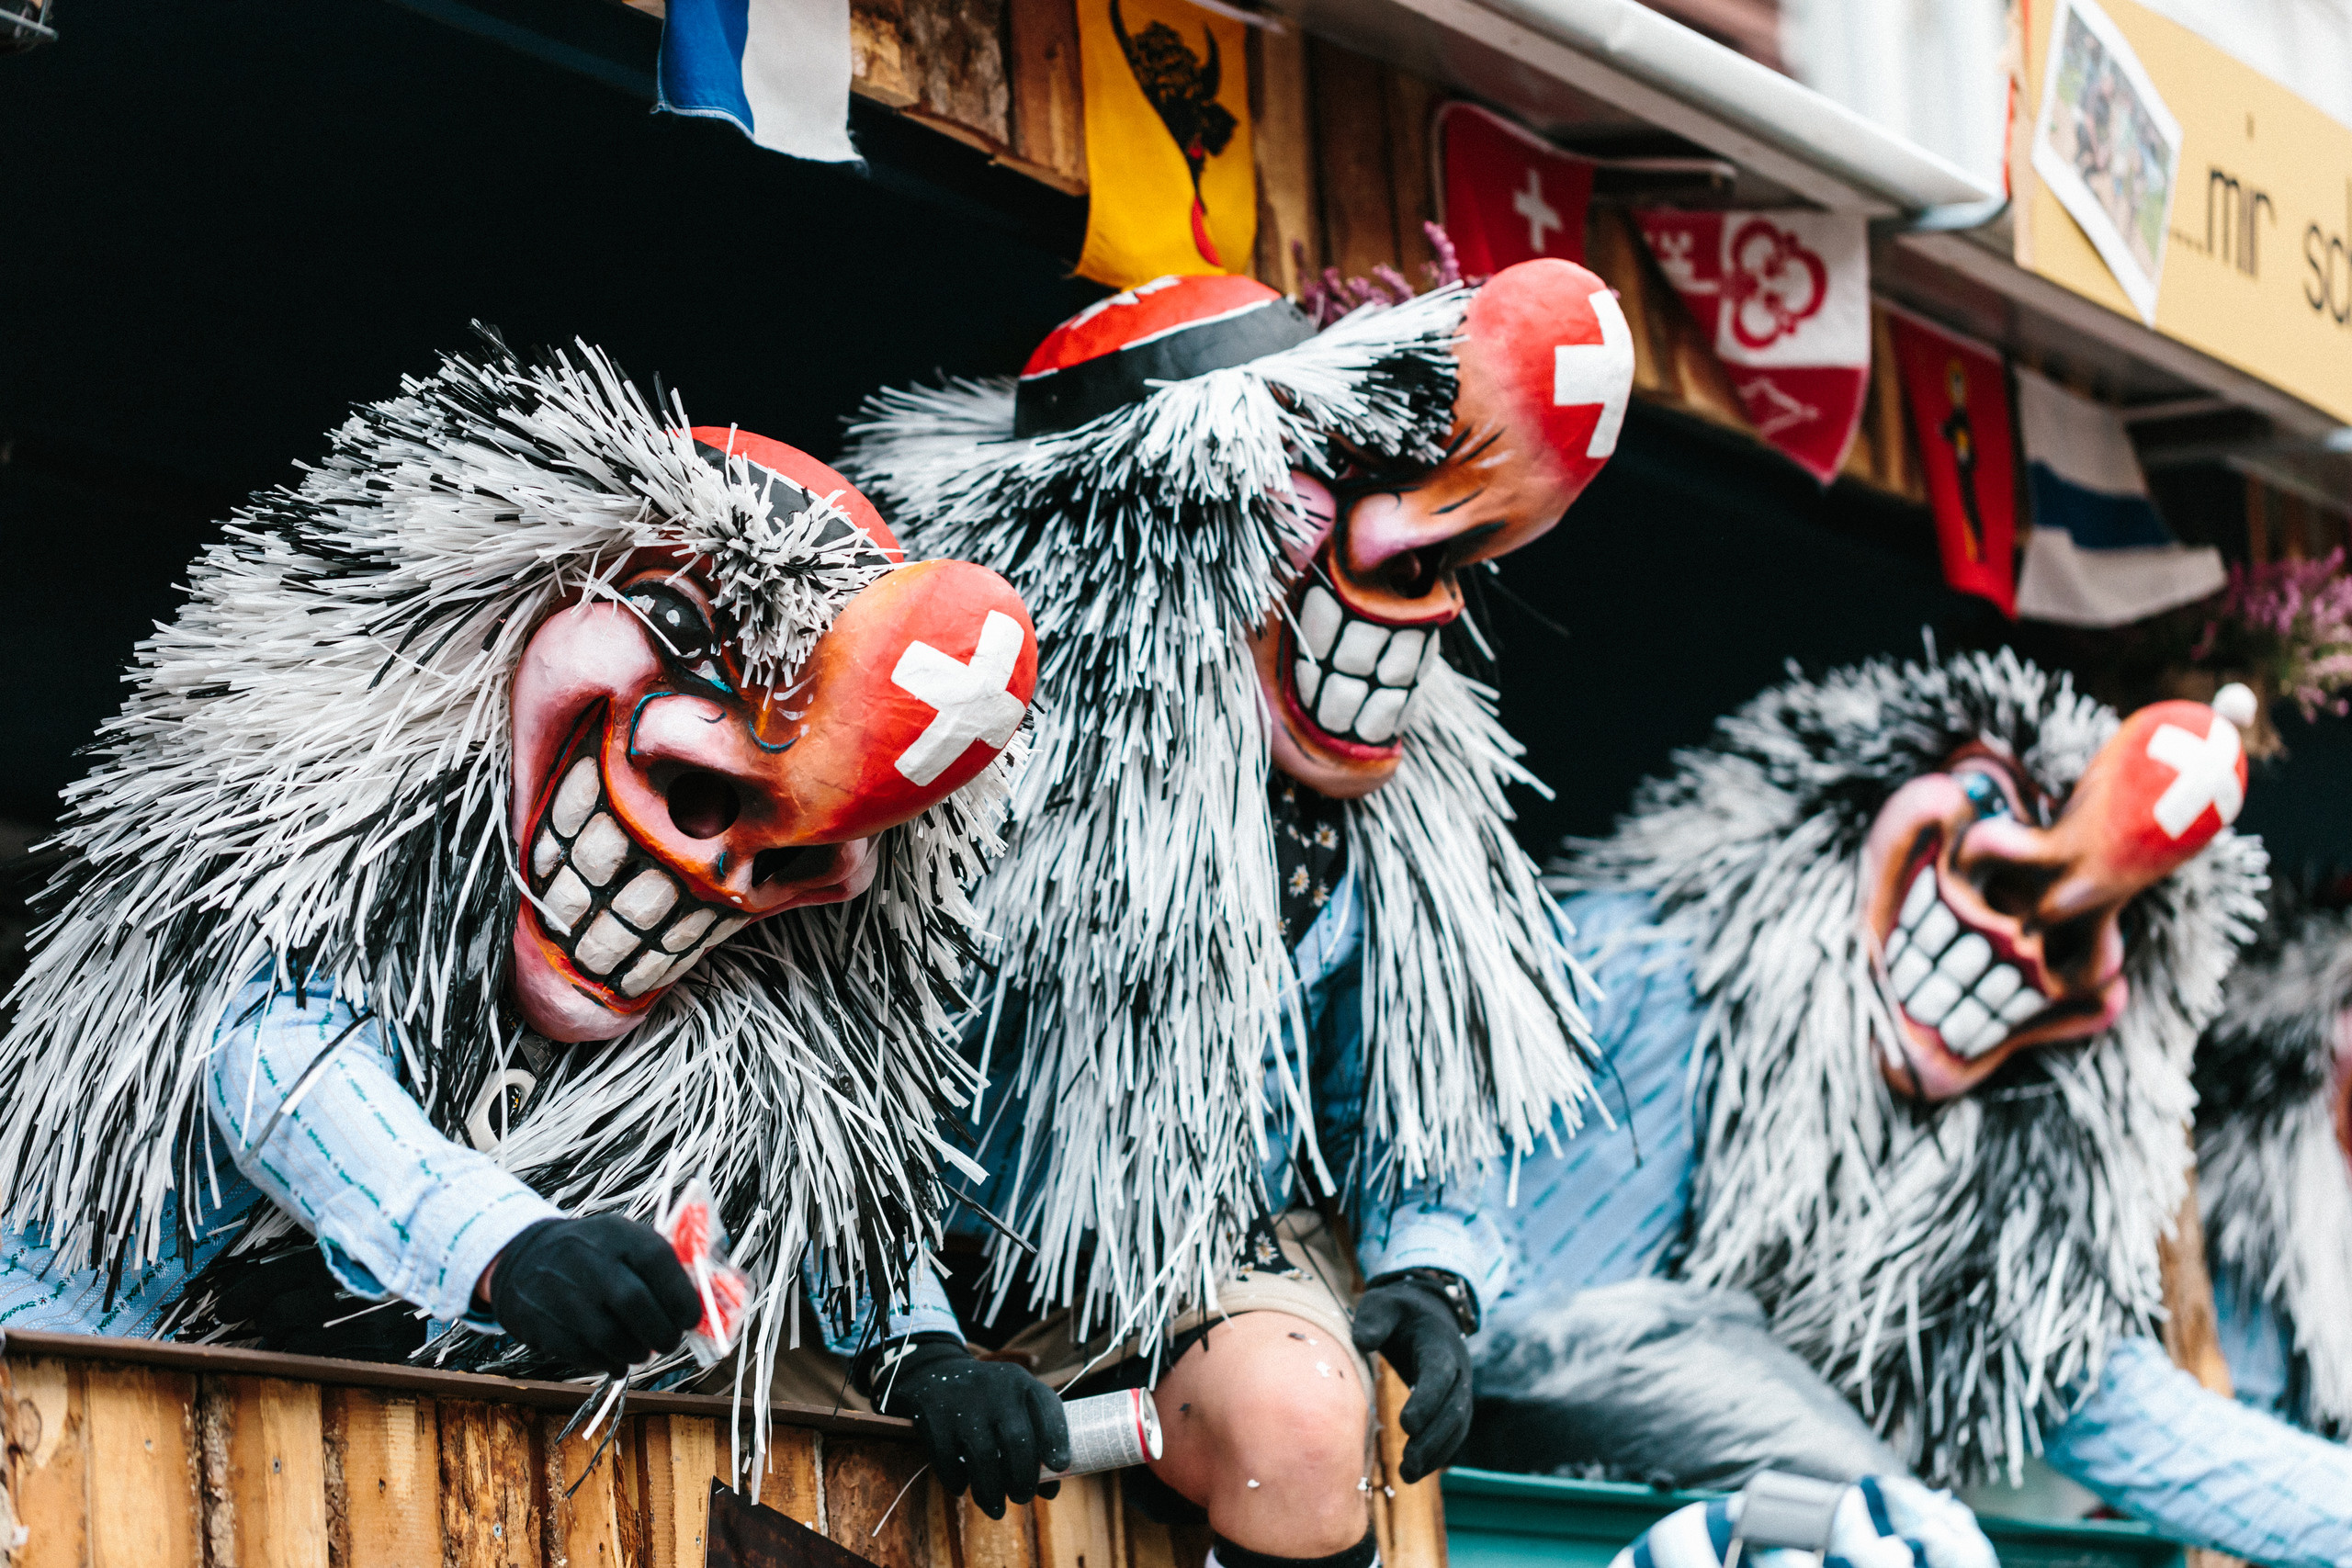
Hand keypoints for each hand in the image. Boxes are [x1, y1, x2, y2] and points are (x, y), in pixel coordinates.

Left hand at [215, 1246, 429, 1362]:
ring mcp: (365, 1325)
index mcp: (344, 1258)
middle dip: (267, 1318)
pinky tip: (310, 1348)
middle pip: (279, 1315)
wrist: (468, 1267)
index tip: (225, 1307)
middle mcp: (350, 1293)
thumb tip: (272, 1265)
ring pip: (297, 1344)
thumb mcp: (365, 1242)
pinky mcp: (382, 1350)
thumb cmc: (407, 1251)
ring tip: (288, 1331)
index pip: (275, 1280)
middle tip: (266, 1315)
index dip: (243, 1296)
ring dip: (285, 1340)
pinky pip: (327, 1361)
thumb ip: (326, 1252)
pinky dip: (311, 1355)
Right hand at [486, 1214, 701, 1376]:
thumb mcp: (626, 1243)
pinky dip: (608, 1363)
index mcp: (616, 1233)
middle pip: (634, 1302)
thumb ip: (666, 1269)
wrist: (524, 1258)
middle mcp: (586, 1258)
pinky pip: (584, 1354)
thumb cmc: (595, 1255)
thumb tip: (712, 1303)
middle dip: (661, 1332)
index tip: (692, 1319)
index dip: (681, 1295)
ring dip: (636, 1352)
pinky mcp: (539, 1323)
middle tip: (669, 1342)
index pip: (657, 1259)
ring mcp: (558, 1292)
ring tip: (642, 1351)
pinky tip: (617, 1359)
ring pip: (609, 1336)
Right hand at [869, 1335, 1070, 1517]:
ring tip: (996, 1509)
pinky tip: (963, 1487)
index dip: (1057, 1439)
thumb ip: (1035, 1440)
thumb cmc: (990, 1402)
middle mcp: (996, 1389)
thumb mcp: (1015, 1405)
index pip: (1048, 1407)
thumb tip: (1050, 1491)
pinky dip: (957, 1480)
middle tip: (1022, 1497)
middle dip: (1023, 1478)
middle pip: (1017, 1440)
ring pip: (984, 1456)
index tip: (1060, 1466)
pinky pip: (948, 1459)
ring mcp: (963, 1402)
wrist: (937, 1375)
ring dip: (992, 1490)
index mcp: (1022, 1383)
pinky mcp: (935, 1417)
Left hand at [1351, 1275, 1473, 1482]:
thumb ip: (1373, 1320)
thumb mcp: (1381, 1304)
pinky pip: (1454, 1433)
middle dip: (1432, 1439)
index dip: (1427, 1400)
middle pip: (1454, 1408)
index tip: (1406, 1425)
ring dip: (1436, 1453)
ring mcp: (1460, 1387)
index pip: (1438, 1374)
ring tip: (1407, 1476)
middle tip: (1406, 1465)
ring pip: (1457, 1426)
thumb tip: (1363, 1342)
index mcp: (1439, 1343)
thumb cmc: (1397, 1310)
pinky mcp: (1455, 1403)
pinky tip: (1415, 1471)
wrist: (1426, 1311)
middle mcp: (1458, 1368)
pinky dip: (1438, 1454)